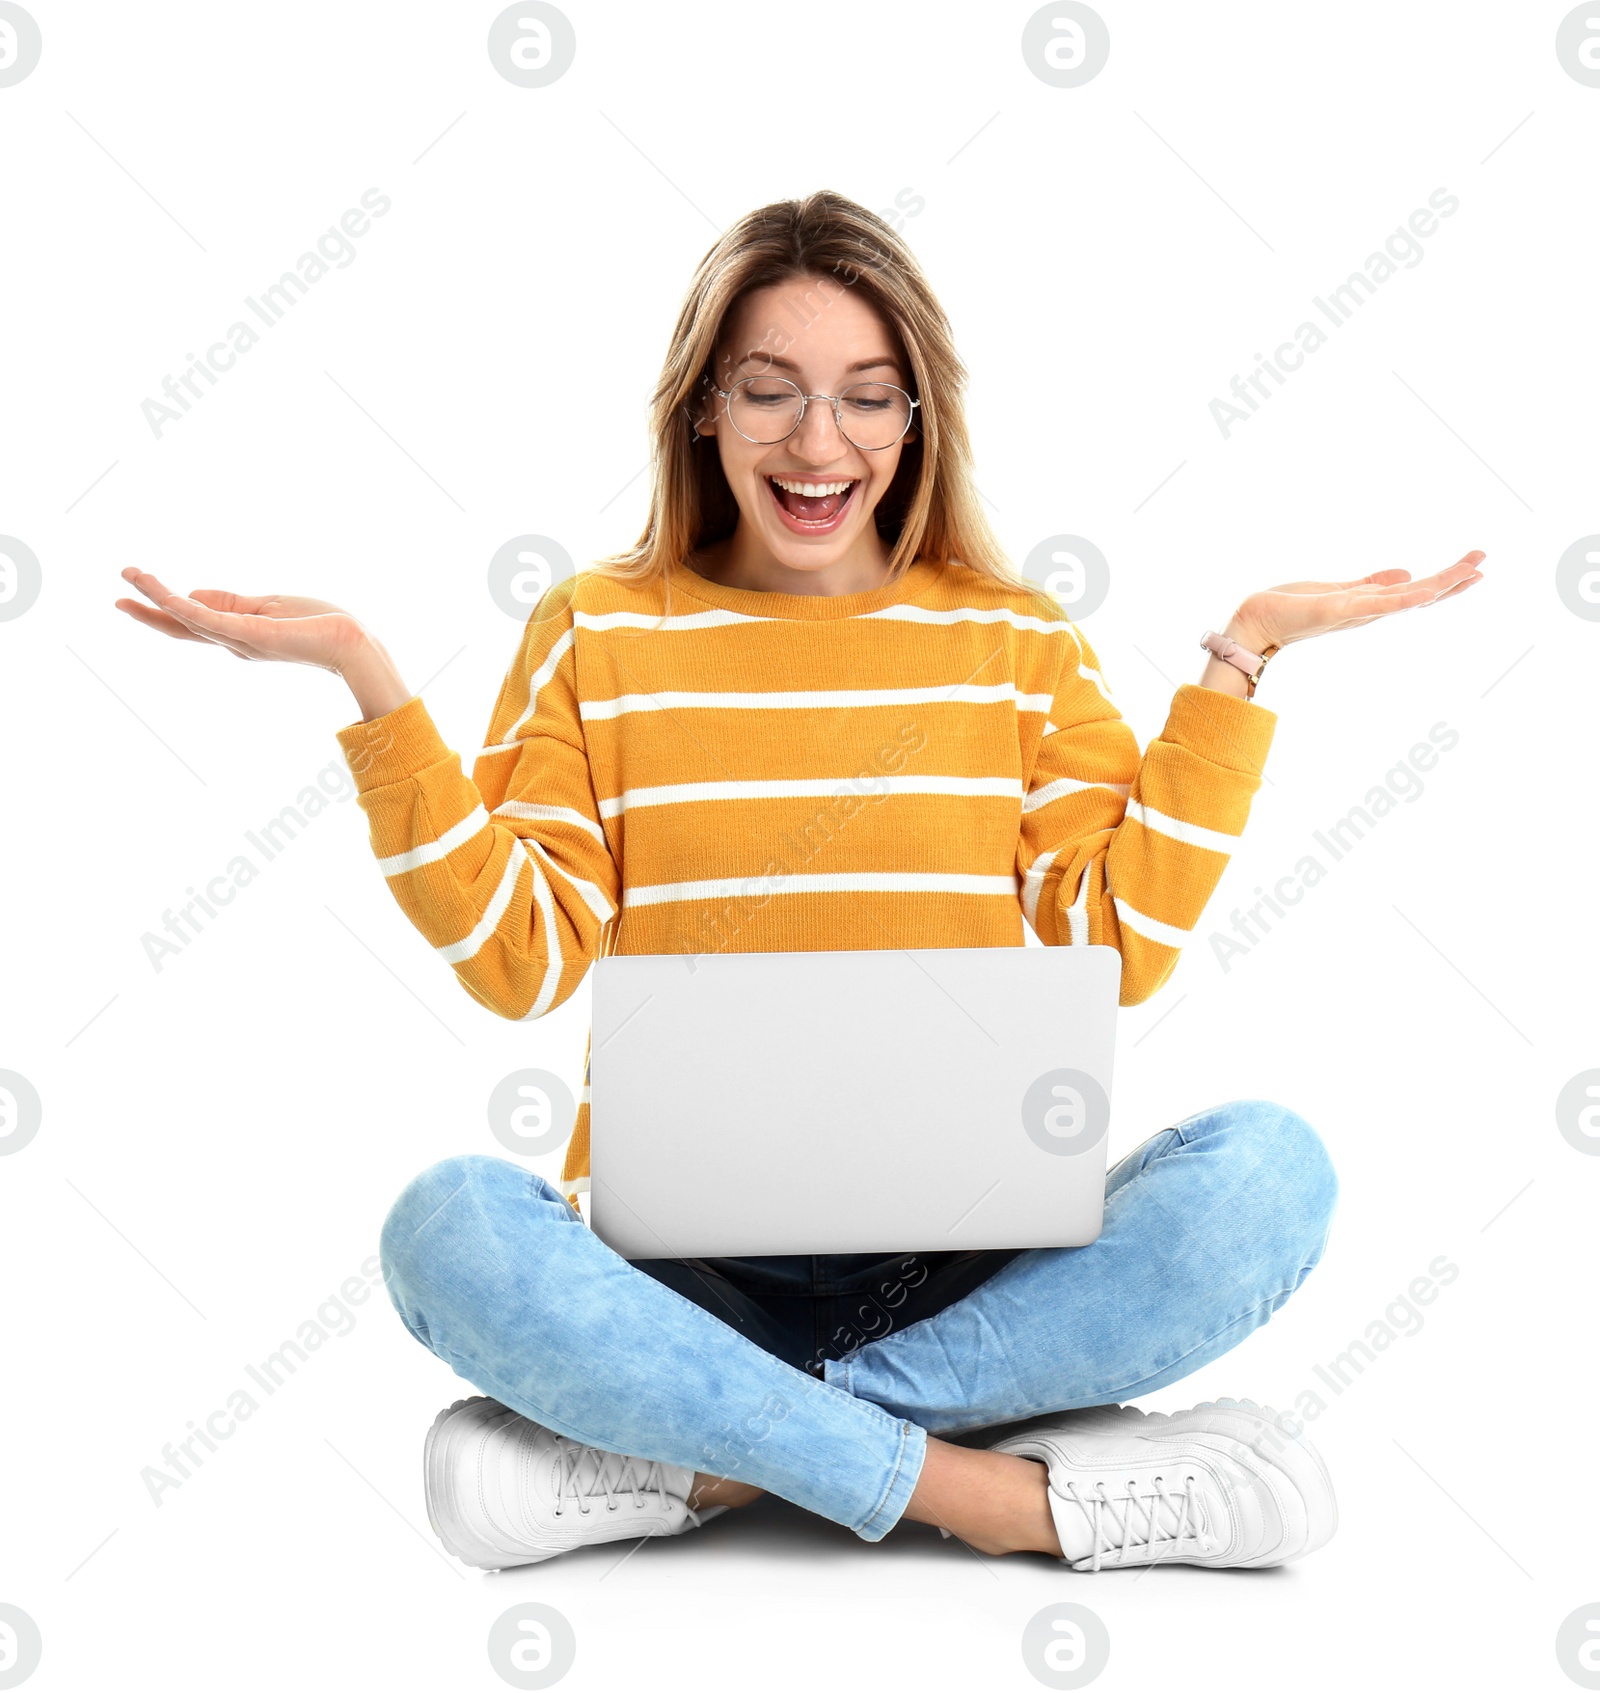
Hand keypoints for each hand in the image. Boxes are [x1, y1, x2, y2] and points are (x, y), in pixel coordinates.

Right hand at [116, 568, 369, 668]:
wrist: (351, 641)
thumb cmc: (318, 625)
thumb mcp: (266, 606)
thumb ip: (230, 602)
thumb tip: (192, 593)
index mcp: (237, 635)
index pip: (192, 622)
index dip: (163, 608)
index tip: (136, 589)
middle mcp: (234, 642)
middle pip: (182, 626)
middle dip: (148, 611)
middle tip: (116, 597)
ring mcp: (242, 640)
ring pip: (191, 619)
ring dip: (158, 597)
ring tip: (132, 576)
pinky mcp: (255, 634)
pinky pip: (215, 620)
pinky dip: (189, 608)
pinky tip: (168, 595)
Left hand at [1228, 549, 1484, 652]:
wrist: (1257, 621)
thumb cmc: (1292, 608)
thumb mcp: (1339, 591)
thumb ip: (1371, 584)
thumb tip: (1404, 573)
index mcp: (1370, 604)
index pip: (1416, 592)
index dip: (1446, 581)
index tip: (1475, 566)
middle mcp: (1369, 612)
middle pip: (1419, 596)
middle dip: (1452, 580)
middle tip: (1484, 563)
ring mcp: (1356, 613)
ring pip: (1406, 599)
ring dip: (1439, 586)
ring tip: (1470, 572)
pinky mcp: (1338, 611)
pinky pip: (1376, 604)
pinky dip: (1400, 598)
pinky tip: (1425, 589)